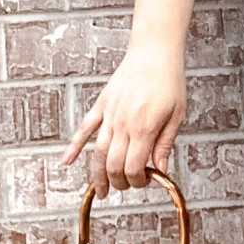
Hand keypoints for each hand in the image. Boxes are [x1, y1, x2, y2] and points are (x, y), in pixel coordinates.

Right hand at [61, 47, 185, 198]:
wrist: (154, 52)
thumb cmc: (168, 81)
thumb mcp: (176, 115)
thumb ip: (165, 144)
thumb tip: (161, 170)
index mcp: (143, 128)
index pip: (133, 167)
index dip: (138, 181)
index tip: (145, 181)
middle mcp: (122, 124)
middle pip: (113, 165)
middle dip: (119, 182)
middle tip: (127, 186)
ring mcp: (109, 114)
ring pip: (97, 153)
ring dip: (97, 175)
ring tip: (99, 191)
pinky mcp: (101, 105)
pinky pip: (84, 129)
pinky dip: (73, 147)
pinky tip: (66, 162)